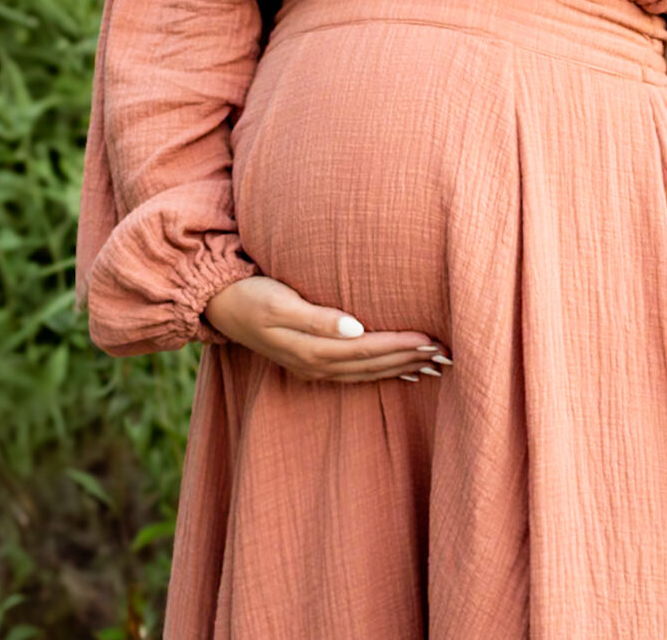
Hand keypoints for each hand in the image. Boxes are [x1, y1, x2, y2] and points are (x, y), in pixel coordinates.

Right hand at [201, 275, 451, 384]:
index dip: (401, 346)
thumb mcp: (279, 301)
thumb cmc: (250, 294)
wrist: (218, 305)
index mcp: (311, 350)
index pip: (367, 349)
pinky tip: (399, 371)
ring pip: (366, 372)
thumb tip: (355, 328)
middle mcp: (315, 365)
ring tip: (434, 365)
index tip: (432, 340)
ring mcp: (312, 367)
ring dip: (401, 368)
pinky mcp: (309, 362)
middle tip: (448, 354)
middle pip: (372, 365)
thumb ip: (316, 317)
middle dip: (410, 360)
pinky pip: (354, 372)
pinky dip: (380, 371)